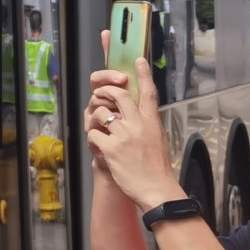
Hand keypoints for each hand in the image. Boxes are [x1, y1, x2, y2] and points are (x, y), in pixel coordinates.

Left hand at [86, 31, 180, 210]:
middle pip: (118, 94)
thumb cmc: (156, 168)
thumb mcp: (157, 139)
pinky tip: (99, 147)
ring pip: (100, 112)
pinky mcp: (111, 147)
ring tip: (100, 130)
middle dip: (104, 91)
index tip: (137, 59)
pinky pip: (92, 132)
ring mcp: (124, 135)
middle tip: (99, 95)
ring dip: (95, 119)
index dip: (142, 74)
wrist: (156, 190)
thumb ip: (146, 124)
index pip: (147, 92)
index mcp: (152, 122)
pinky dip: (92, 139)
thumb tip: (135, 113)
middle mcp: (138, 124)